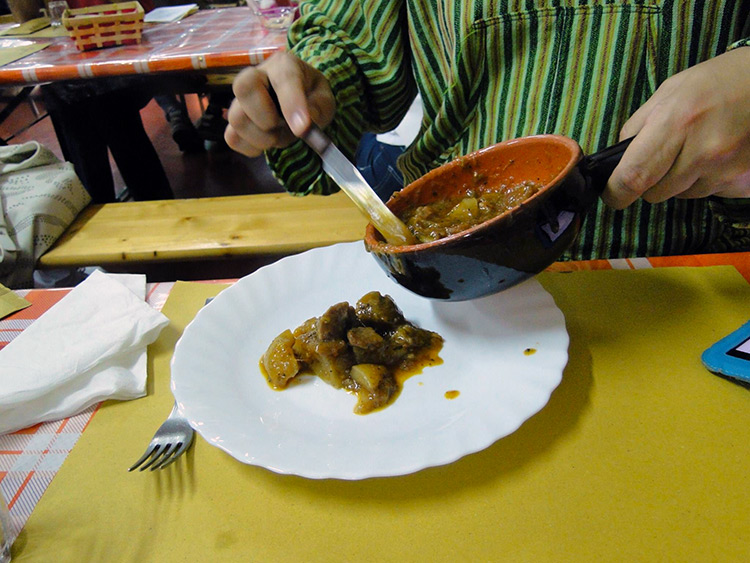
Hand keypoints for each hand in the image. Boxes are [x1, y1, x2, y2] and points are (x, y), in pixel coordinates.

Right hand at [225, 52, 335, 157]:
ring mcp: (241, 99)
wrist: (299, 103)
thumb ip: (318, 109)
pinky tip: (266, 144)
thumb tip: (304, 125)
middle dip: (266, 117)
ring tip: (278, 136)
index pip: (283, 78)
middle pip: (243, 88)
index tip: (302, 128)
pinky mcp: (235, 120)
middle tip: (282, 126)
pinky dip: (250, 147)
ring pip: (236, 118)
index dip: (291, 104)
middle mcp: (257, 76)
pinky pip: (232, 138)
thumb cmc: (311, 96)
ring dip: (261, 137)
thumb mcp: (325, 100)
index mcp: (284, 65)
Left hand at [603, 47, 749, 208]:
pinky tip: (720, 154)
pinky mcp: (746, 182)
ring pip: (683, 195)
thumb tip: (618, 161)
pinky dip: (709, 180)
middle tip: (664, 157)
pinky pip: (712, 194)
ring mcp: (728, 170)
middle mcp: (704, 151)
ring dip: (682, 180)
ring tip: (699, 147)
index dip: (616, 192)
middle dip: (650, 181)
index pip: (633, 176)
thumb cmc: (718, 82)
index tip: (612, 194)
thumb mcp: (670, 92)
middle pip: (655, 193)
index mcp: (677, 123)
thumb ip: (638, 127)